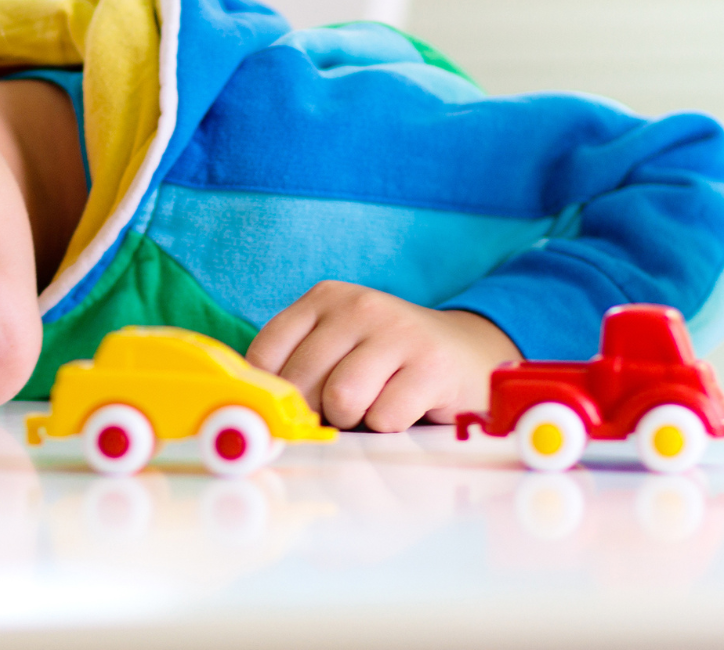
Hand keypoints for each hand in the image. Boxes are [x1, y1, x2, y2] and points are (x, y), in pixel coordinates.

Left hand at [246, 281, 520, 431]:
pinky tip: (406, 407)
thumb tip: (256, 413)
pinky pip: (385, 417)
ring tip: (374, 405)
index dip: (273, 395)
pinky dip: (389, 426)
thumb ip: (297, 369)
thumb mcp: (338, 348)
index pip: (266, 355)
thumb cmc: (387, 362)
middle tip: (343, 410)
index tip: (293, 408)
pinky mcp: (432, 365)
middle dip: (317, 412)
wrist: (467, 354)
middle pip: (301, 382)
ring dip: (354, 420)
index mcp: (324, 298)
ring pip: (341, 399)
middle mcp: (358, 305)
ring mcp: (397, 331)